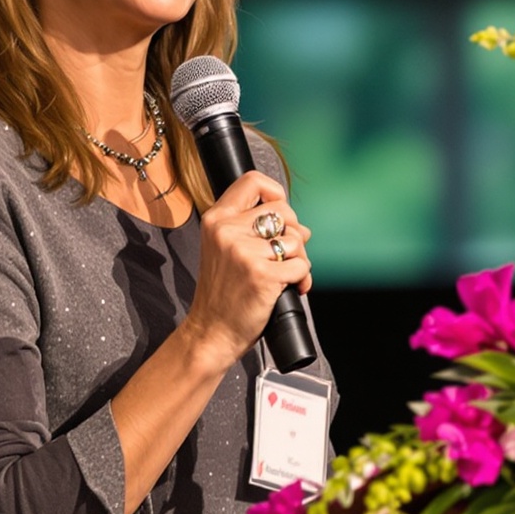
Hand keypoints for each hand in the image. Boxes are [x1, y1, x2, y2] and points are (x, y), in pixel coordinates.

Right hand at [181, 170, 310, 364]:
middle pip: (283, 210)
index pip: (252, 181)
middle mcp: (227, 230)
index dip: (275, 192)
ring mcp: (244, 252)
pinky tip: (292, 288)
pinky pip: (301, 265)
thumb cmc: (223, 294)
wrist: (211, 332)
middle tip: (287, 254)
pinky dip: (302, 278)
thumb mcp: (225, 251)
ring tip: (287, 275)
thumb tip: (302, 228)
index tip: (281, 213)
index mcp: (216, 219)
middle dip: (294, 232)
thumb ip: (253, 231)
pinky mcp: (262, 274)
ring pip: (295, 239)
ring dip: (299, 258)